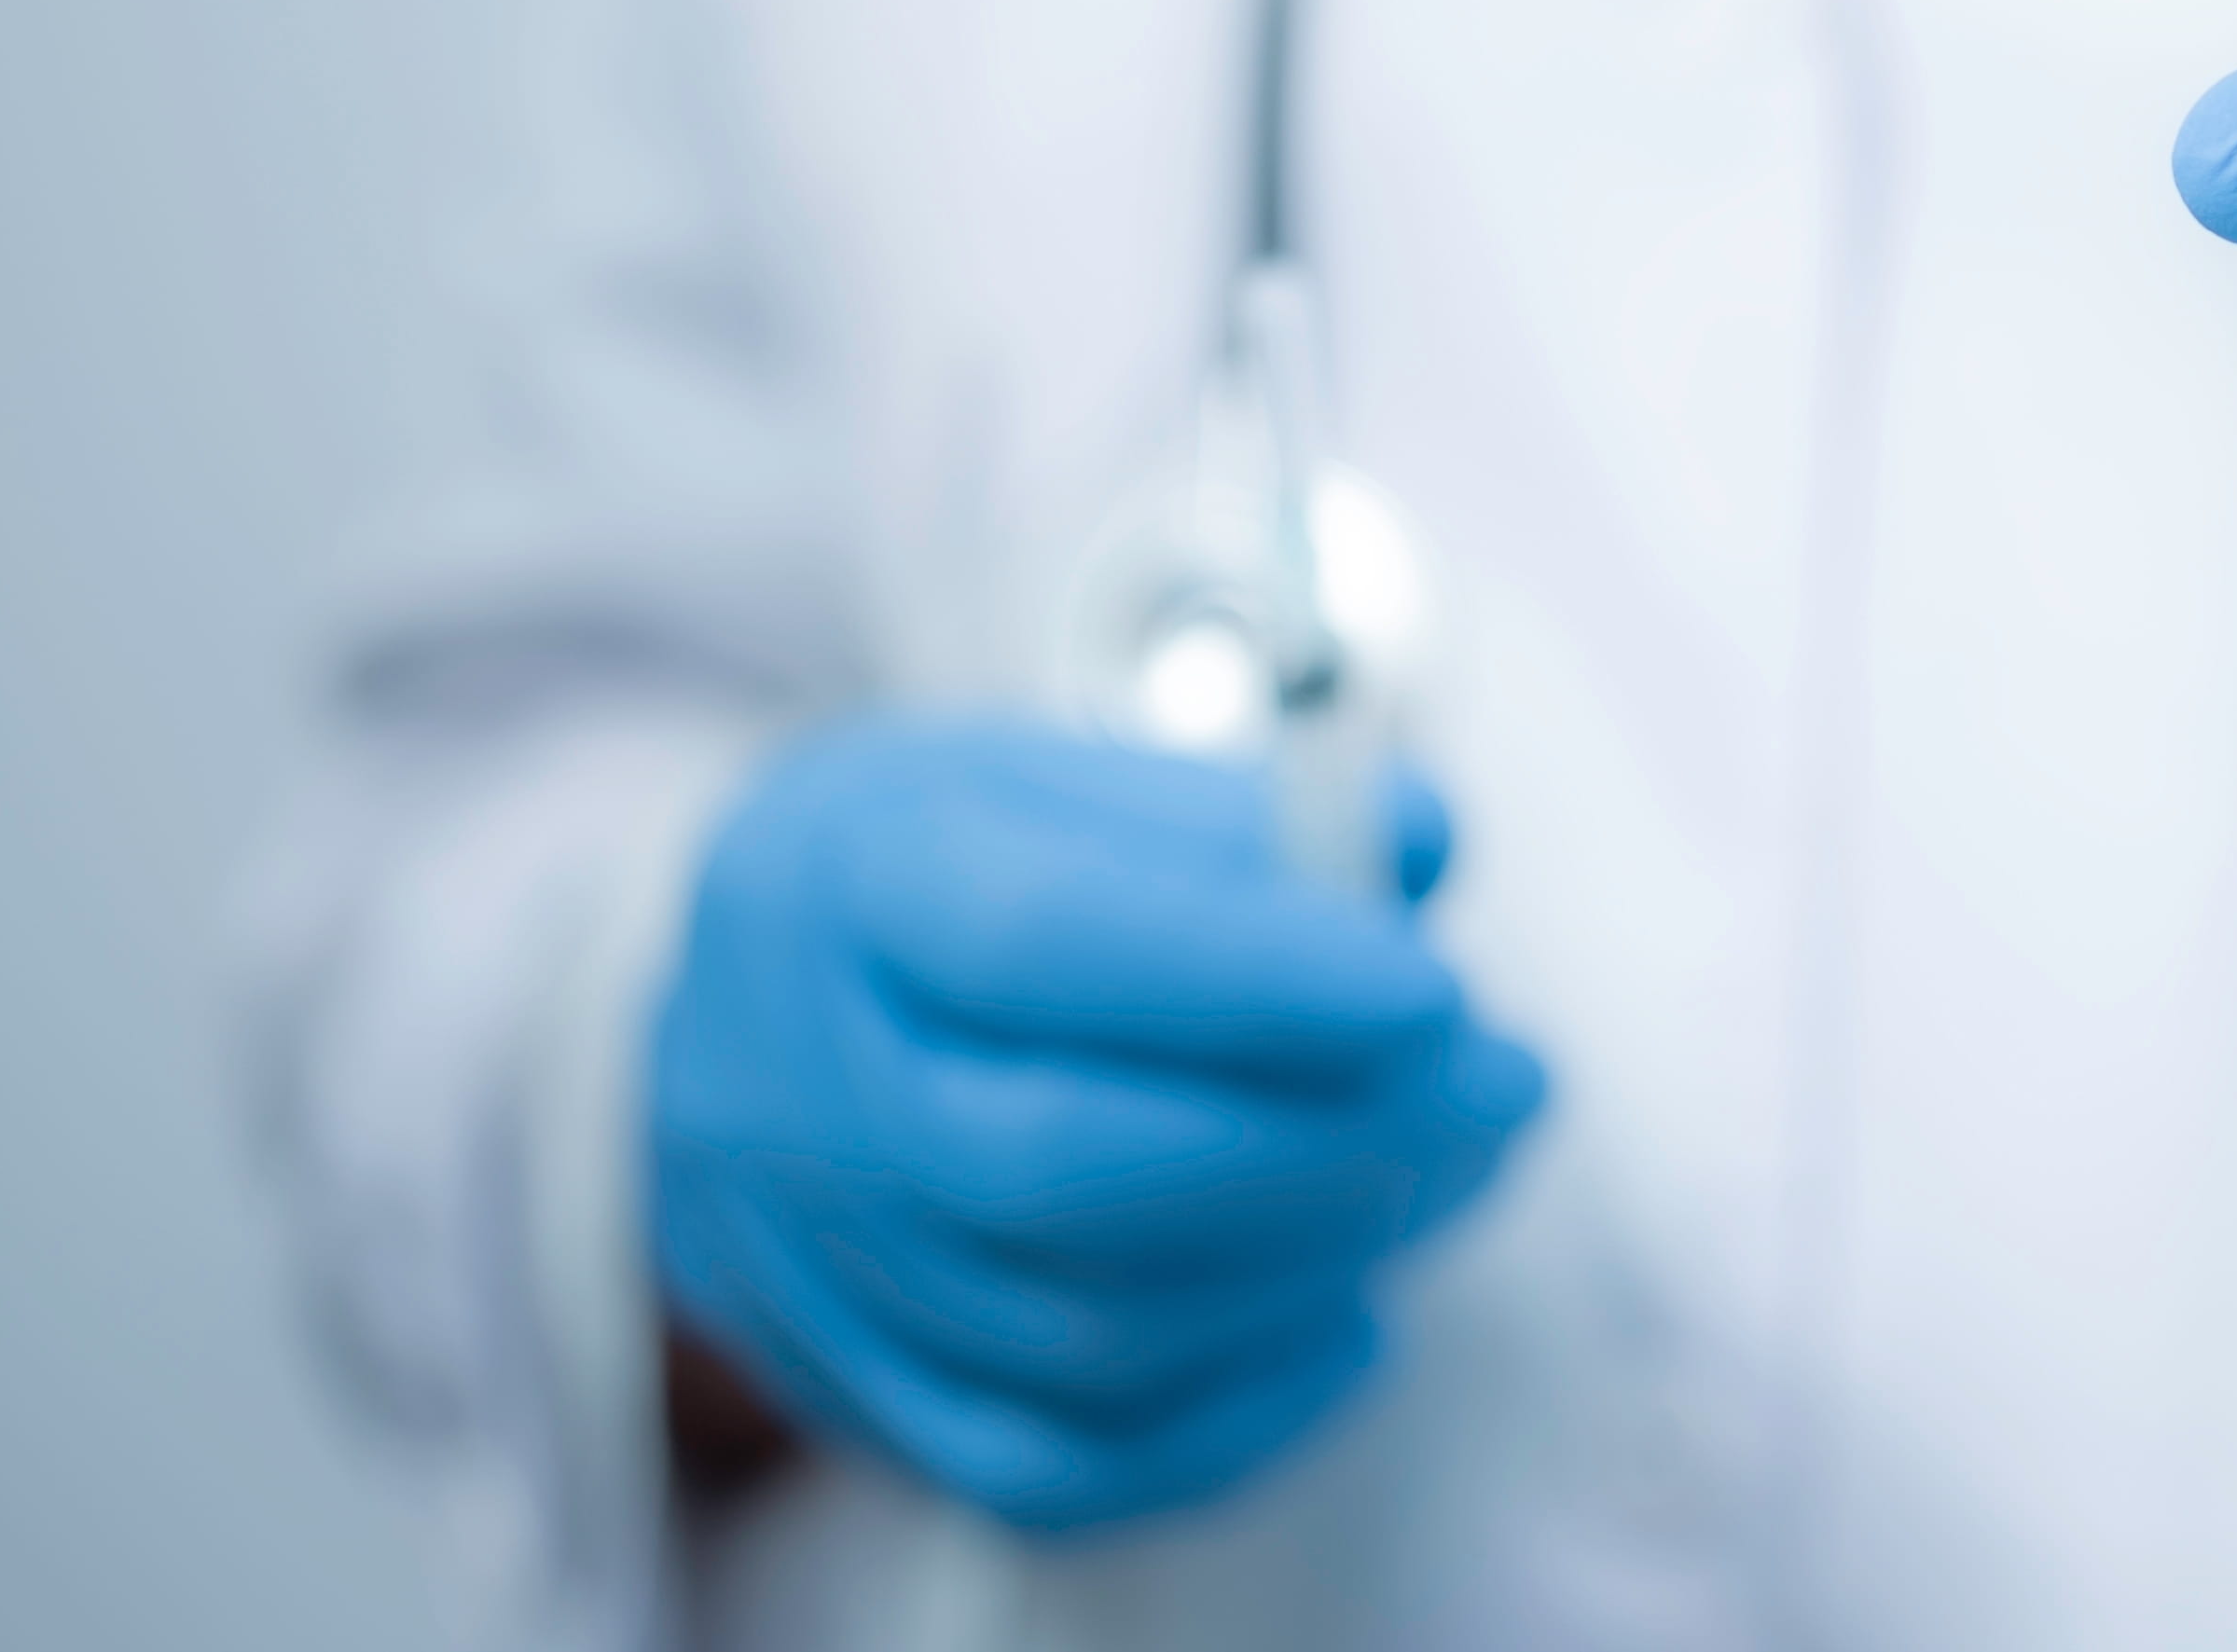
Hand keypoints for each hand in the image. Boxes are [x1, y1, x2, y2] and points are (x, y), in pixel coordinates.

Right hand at [647, 716, 1541, 1534]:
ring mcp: (824, 1267)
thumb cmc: (936, 880)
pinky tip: (1345, 1316)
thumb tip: (1415, 843)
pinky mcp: (865, 1396)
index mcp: (850, 892)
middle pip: (1068, 1168)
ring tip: (1452, 1171)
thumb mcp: (1052, 771)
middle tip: (1502, 1087)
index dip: (1253, 979)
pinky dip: (1231, 1416)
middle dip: (1330, 1140)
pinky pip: (1054, 1465)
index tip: (1432, 987)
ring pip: (1083, 1333)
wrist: (735, 1027)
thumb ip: (1237, 806)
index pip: (1043, 951)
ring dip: (1314, 1262)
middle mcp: (811, 1093)